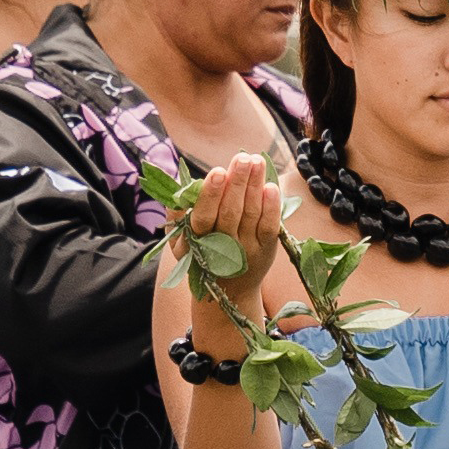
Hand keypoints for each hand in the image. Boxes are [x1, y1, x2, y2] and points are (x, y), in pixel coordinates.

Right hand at [173, 152, 281, 297]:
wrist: (229, 291)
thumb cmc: (202, 252)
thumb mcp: (182, 241)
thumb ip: (177, 216)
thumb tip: (177, 191)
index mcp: (197, 242)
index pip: (203, 217)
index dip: (212, 194)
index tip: (218, 170)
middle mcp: (222, 247)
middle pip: (230, 212)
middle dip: (237, 182)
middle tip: (243, 158)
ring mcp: (246, 250)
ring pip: (251, 214)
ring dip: (255, 185)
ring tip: (257, 161)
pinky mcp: (266, 250)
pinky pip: (269, 227)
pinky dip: (272, 207)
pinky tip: (271, 187)